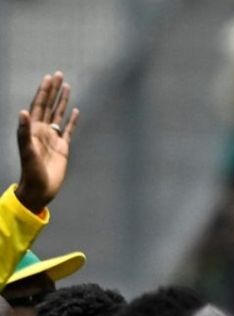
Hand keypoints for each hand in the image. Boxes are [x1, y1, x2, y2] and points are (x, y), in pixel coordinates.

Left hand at [14, 72, 79, 213]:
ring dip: (62, 101)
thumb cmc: (31, 172)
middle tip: (59, 75)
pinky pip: (68, 130)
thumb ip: (24, 132)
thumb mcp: (27, 152)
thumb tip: (24, 112)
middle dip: (53, 91)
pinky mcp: (63, 148)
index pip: (39, 106)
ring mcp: (53, 138)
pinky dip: (72, 120)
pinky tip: (76, 111)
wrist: (39, 189)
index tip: (49, 78)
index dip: (44, 92)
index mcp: (34, 129)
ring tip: (67, 87)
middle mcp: (43, 130)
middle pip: (49, 106)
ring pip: (58, 115)